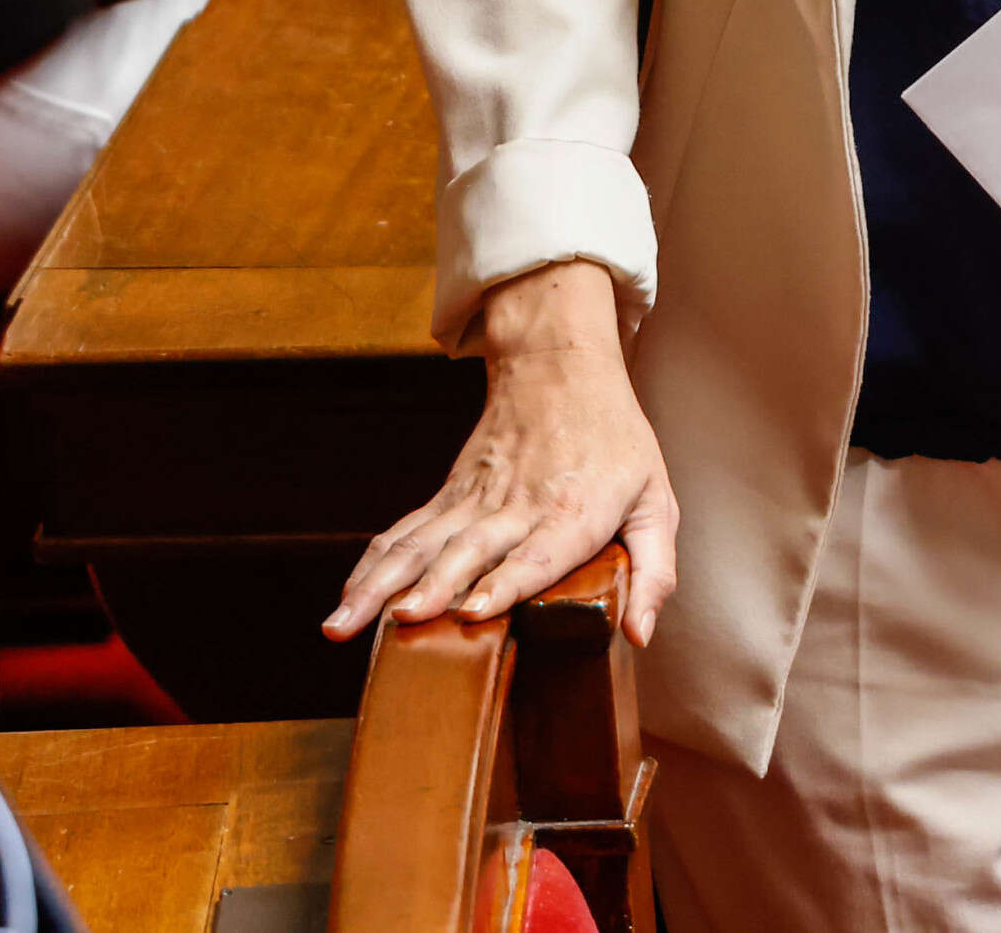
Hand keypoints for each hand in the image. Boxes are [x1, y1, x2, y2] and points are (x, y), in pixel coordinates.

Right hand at [328, 259, 676, 646]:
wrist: (560, 367)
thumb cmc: (615, 440)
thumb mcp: (655, 499)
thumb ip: (656, 568)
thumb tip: (640, 634)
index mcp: (574, 510)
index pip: (538, 553)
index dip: (506, 582)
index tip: (473, 610)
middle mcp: (517, 506)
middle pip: (469, 550)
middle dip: (434, 587)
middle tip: (404, 620)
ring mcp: (475, 499)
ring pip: (422, 544)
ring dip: (381, 584)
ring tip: (344, 624)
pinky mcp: (449, 495)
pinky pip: (404, 533)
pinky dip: (371, 566)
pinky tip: (347, 599)